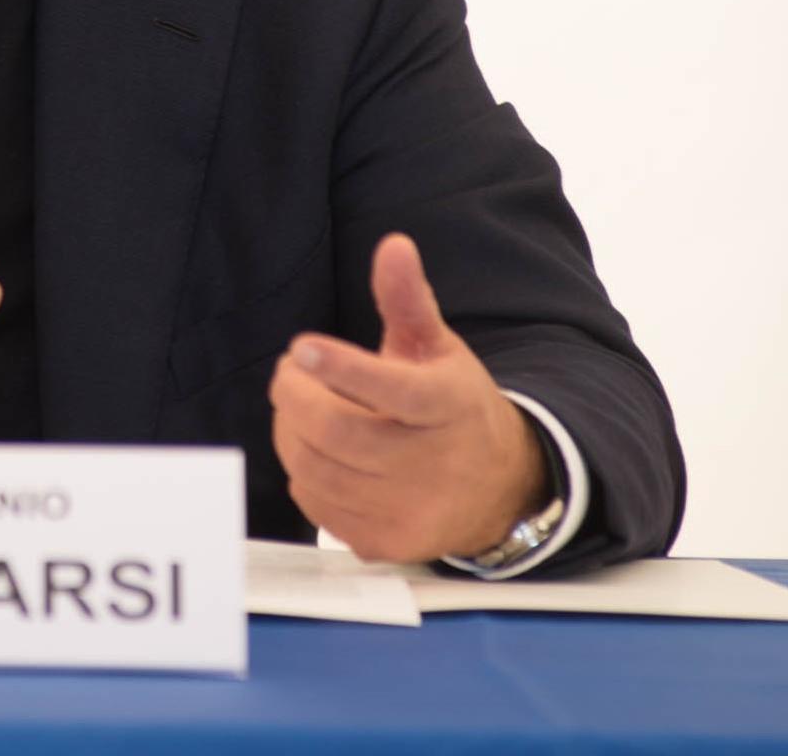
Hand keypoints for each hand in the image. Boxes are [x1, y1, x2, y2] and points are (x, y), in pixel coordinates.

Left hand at [268, 232, 548, 561]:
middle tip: (289, 371)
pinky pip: (315, 503)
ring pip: (315, 468)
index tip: (300, 347)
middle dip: (293, 394)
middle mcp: (431, 465)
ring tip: (300, 406)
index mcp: (446, 406)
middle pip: (334, 431)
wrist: (497, 489)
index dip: (340, 368)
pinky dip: (303, 471)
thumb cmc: (451, 404)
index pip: (390, 390)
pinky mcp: (383, 544)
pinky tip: (319, 450)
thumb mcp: (438, 347)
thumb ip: (408, 299)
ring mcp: (407, 510)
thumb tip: (392, 244)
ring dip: (290, 430)